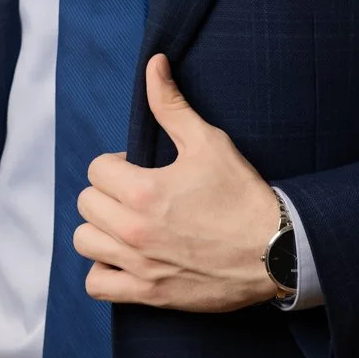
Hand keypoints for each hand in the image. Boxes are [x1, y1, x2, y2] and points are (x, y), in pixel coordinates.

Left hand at [73, 53, 280, 312]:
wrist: (273, 250)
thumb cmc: (241, 193)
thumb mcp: (207, 141)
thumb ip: (170, 104)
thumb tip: (153, 63)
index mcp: (142, 190)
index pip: (97, 168)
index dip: (117, 164)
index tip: (141, 169)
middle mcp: (132, 229)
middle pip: (86, 203)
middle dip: (107, 192)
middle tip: (136, 193)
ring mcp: (138, 265)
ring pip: (85, 241)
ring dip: (101, 229)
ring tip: (126, 223)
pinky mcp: (147, 294)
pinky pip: (97, 285)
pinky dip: (103, 271)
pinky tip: (123, 257)